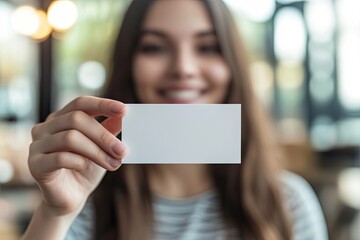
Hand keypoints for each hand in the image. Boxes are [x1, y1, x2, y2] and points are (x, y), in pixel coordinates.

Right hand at [28, 96, 126, 215]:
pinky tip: (87, 168)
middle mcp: (45, 127)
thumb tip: (124, 115)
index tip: (123, 109)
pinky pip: (60, 157)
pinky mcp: (35, 165)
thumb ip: (110, 130)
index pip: (80, 103)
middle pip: (76, 119)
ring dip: (97, 152)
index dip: (102, 104)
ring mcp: (37, 145)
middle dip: (103, 135)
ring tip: (113, 164)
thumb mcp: (102, 147)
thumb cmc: (86, 168)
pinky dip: (79, 162)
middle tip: (122, 150)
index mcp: (61, 118)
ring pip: (70, 138)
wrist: (71, 198)